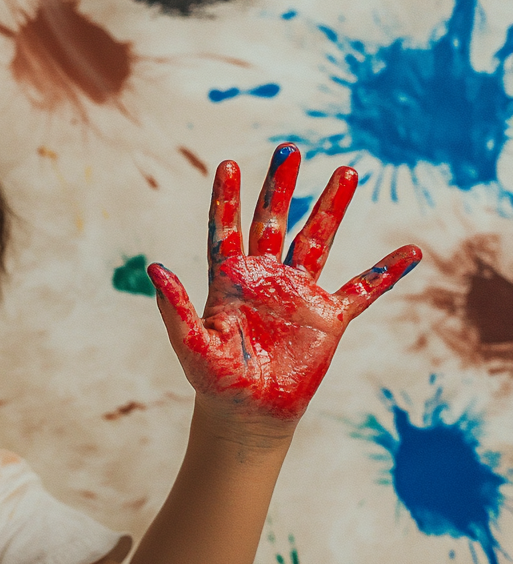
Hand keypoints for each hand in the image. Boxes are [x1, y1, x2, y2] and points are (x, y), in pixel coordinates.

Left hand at [148, 143, 419, 433]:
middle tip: (289, 149)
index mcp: (230, 281)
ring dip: (331, 207)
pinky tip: (410, 252)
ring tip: (348, 171)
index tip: (228, 165)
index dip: (227, 199)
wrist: (248, 414)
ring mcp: (298, 295)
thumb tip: (154, 268)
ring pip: (317, 241)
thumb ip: (175, 308)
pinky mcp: (328, 319)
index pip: (227, 230)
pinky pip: (362, 290)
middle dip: (281, 187)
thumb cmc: (215, 381)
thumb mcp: (192, 345)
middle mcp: (265, 279)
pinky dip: (385, 272)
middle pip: (274, 222)